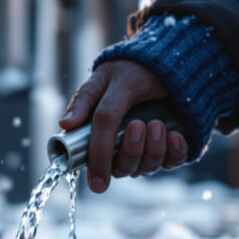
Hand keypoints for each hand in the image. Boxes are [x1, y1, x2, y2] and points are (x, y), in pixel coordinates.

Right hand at [59, 60, 187, 192]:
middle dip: (131, 151)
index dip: (97, 172)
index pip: (97, 161)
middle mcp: (124, 146)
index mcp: (101, 134)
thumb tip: (64, 125)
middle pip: (123, 168)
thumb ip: (84, 102)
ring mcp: (149, 148)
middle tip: (137, 125)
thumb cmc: (131, 69)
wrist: (170, 56)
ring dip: (153, 149)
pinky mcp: (172, 147)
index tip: (99, 182)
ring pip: (147, 167)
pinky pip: (174, 161)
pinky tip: (175, 135)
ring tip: (157, 123)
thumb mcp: (104, 81)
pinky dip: (175, 151)